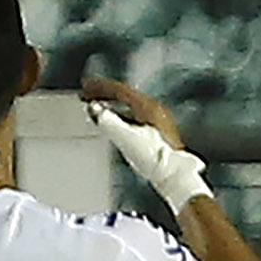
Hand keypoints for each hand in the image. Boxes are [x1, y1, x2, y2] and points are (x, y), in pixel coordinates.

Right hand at [81, 81, 208, 208]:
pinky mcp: (158, 132)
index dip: (101, 87)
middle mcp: (154, 110)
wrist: (173, 175)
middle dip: (105, 93)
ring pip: (130, 105)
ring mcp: (158, 120)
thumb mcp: (126, 138)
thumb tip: (94, 110)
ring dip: (112, 104)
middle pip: (125, 95)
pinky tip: (114, 122)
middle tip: (89, 93)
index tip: (87, 86)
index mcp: (147, 107)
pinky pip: (134, 115)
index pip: (120, 90)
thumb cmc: (155, 159)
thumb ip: (108, 122)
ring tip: (98, 106)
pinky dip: (120, 115)